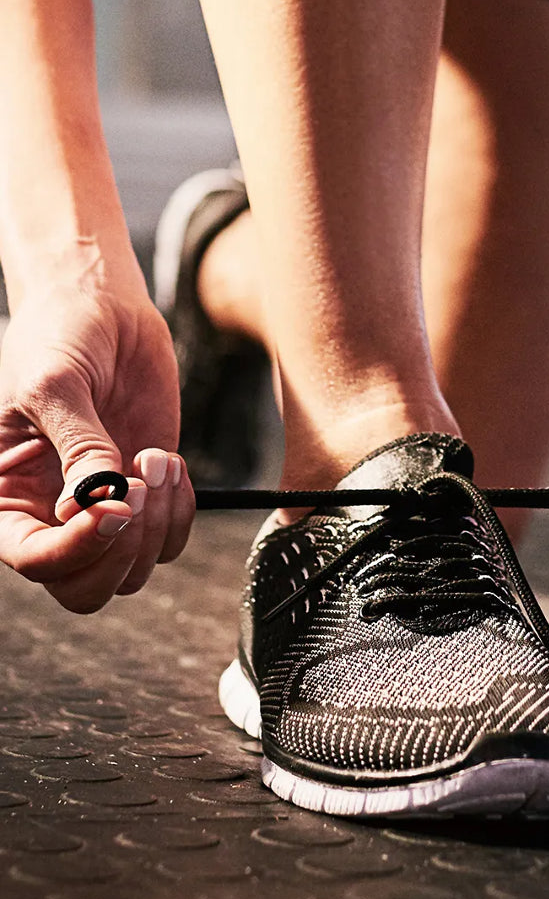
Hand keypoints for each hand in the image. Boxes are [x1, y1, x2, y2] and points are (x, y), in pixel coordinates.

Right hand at [0, 280, 194, 611]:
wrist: (100, 309)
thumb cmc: (57, 339)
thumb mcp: (53, 387)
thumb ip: (79, 447)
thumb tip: (98, 504)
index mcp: (4, 499)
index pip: (36, 561)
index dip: (77, 548)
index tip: (115, 508)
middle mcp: (50, 517)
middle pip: (86, 589)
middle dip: (122, 549)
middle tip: (137, 487)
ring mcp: (103, 510)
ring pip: (135, 569)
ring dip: (157, 522)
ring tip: (151, 457)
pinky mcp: (146, 494)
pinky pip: (171, 537)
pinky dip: (181, 508)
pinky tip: (167, 459)